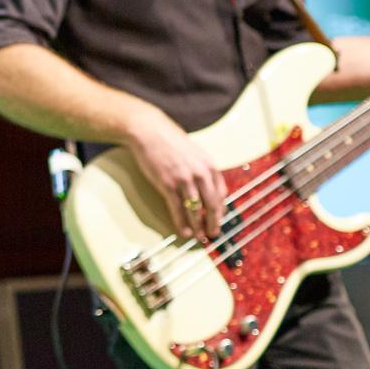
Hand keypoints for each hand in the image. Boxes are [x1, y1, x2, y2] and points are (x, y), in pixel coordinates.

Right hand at [126, 110, 224, 241]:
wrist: (149, 131)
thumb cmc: (170, 140)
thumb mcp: (195, 152)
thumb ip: (203, 169)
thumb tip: (208, 188)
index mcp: (209, 165)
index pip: (221, 194)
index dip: (220, 210)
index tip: (218, 219)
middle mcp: (200, 174)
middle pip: (212, 205)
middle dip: (213, 223)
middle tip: (213, 234)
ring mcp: (184, 180)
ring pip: (195, 210)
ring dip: (198, 226)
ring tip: (199, 237)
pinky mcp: (167, 184)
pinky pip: (178, 209)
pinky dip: (182, 223)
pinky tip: (184, 231)